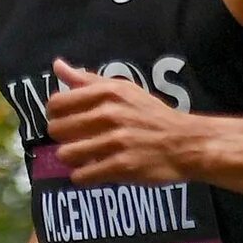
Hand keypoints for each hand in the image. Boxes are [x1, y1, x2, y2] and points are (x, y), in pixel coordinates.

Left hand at [48, 60, 207, 183]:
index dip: (56, 115)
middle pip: (57, 129)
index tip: (66, 121)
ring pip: (66, 154)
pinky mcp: (121, 166)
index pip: (57, 103)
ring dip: (72, 158)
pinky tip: (94, 171)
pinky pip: (82, 175)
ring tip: (85, 157)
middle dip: (63, 138)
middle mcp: (110, 114)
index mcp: (108, 93)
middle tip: (78, 140)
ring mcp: (115, 141)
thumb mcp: (124, 91)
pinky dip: (83, 176)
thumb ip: (88, 80)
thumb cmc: (152, 116)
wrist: (186, 143)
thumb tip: (57, 65)